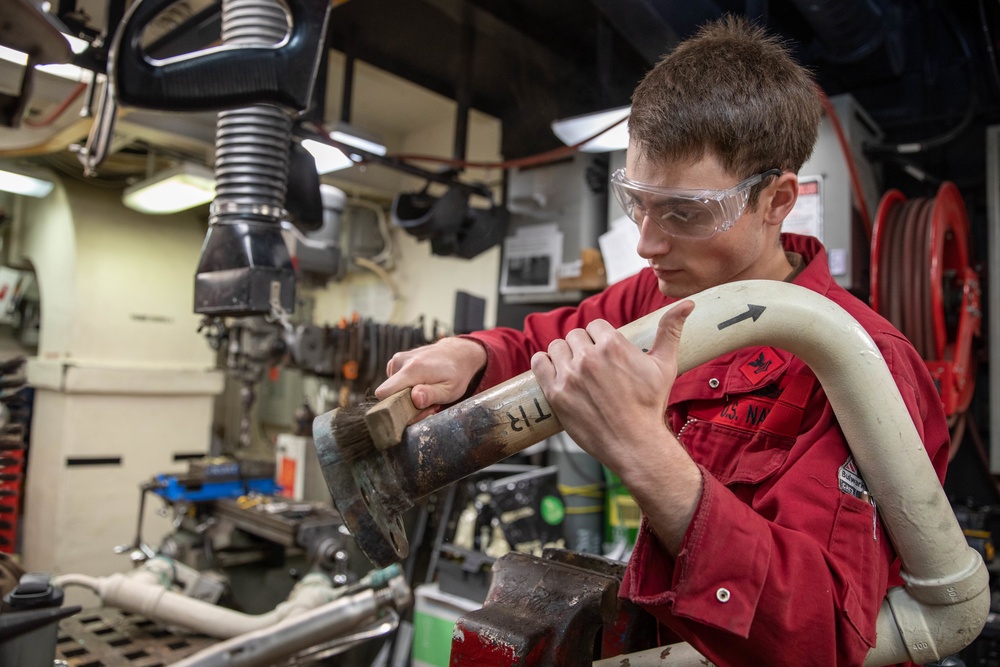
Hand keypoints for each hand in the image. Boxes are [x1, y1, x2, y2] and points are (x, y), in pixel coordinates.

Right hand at [375, 337, 486, 415]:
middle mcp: (400, 362)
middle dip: (406, 406)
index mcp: (412, 369)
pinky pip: (395, 383)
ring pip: (393, 390)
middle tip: (428, 405)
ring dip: (408, 397)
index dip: (395, 408)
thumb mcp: (450, 389)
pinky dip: (407, 389)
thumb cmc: (455, 373)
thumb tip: (415, 398)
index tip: (414, 411)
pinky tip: (421, 386)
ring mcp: (397, 360)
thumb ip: (431, 395)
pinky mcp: (396, 361)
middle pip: (389, 396)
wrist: (457, 353)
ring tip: (428, 393)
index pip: (384, 393)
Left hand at [530, 301, 694, 475]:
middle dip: (583, 347)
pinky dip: (544, 364)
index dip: (600, 339)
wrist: (635, 444)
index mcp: (612, 345)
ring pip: (557, 347)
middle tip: (593, 366)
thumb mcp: (665, 365)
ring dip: (564, 355)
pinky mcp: (555, 393)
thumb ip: (670, 330)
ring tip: (576, 370)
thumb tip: (687, 304)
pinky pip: (539, 363)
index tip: (605, 353)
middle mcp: (589, 357)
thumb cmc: (651, 406)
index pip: (595, 326)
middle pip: (575, 335)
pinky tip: (555, 371)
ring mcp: (570, 375)